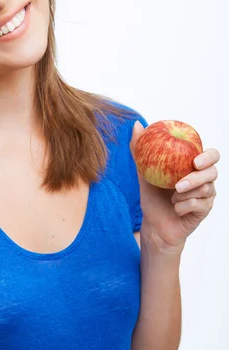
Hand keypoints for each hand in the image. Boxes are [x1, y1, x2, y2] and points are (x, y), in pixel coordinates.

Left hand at [130, 120, 219, 251]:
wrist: (154, 224)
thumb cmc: (151, 196)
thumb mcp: (143, 172)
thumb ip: (140, 149)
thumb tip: (137, 124)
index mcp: (194, 166)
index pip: (212, 155)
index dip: (208, 156)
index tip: (194, 160)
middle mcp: (205, 179)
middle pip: (212, 172)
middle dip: (197, 177)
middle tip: (179, 183)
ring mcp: (207, 195)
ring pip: (206, 189)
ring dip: (185, 194)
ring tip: (171, 196)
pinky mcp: (205, 210)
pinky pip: (198, 205)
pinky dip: (183, 206)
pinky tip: (175, 208)